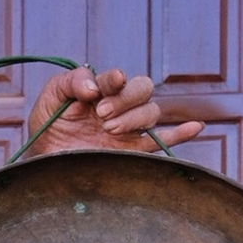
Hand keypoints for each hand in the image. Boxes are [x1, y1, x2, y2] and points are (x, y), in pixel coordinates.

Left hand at [25, 67, 203, 155]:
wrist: (47, 165)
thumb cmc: (47, 129)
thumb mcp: (50, 99)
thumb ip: (69, 82)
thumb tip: (93, 86)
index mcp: (100, 91)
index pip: (119, 78)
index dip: (114, 80)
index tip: (97, 94)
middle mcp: (118, 107)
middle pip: (142, 89)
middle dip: (126, 99)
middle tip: (103, 116)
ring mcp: (128, 129)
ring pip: (151, 112)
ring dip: (135, 118)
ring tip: (111, 131)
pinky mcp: (132, 151)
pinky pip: (162, 141)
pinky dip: (180, 133)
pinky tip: (196, 127)